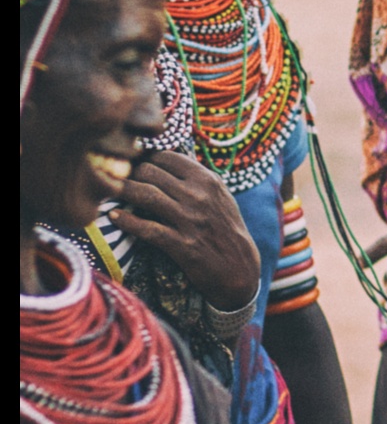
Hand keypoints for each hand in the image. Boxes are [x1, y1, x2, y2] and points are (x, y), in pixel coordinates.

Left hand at [116, 152, 259, 309]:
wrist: (239, 268)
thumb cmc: (225, 229)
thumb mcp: (220, 196)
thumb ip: (196, 177)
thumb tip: (168, 156)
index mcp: (207, 180)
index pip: (165, 156)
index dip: (143, 156)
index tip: (131, 162)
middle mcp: (199, 196)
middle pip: (150, 171)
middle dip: (128, 172)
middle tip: (115, 176)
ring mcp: (190, 220)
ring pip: (145, 194)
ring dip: (122, 190)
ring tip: (109, 190)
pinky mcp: (182, 244)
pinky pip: (147, 228)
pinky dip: (127, 221)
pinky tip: (114, 217)